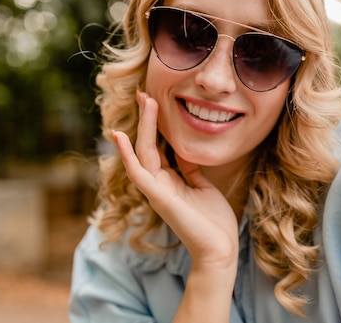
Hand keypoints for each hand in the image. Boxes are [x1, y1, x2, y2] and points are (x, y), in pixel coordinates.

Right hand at [112, 91, 238, 269]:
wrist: (220, 248)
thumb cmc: (213, 220)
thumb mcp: (203, 186)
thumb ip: (190, 170)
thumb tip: (184, 151)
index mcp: (170, 180)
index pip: (157, 147)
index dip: (154, 125)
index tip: (154, 101)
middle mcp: (159, 183)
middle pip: (147, 145)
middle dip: (146, 118)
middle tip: (144, 92)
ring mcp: (156, 191)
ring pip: (143, 152)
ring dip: (142, 126)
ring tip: (144, 100)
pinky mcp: (159, 198)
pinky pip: (139, 173)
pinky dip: (127, 155)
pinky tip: (121, 137)